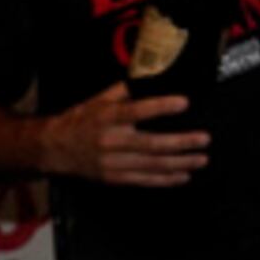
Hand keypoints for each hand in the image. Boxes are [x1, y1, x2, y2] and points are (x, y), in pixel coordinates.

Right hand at [39, 81, 205, 185]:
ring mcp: (113, 163)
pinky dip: (165, 180)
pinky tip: (183, 176)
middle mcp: (111, 141)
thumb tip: (149, 78)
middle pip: (150, 144)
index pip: (136, 111)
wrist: (55, 149)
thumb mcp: (98, 99)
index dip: (161, 107)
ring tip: (201, 158)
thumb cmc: (82, 120)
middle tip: (204, 139)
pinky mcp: (114, 178)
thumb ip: (124, 90)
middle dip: (180, 143)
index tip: (184, 103)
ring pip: (151, 165)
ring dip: (180, 163)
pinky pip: (144, 180)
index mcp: (108, 117)